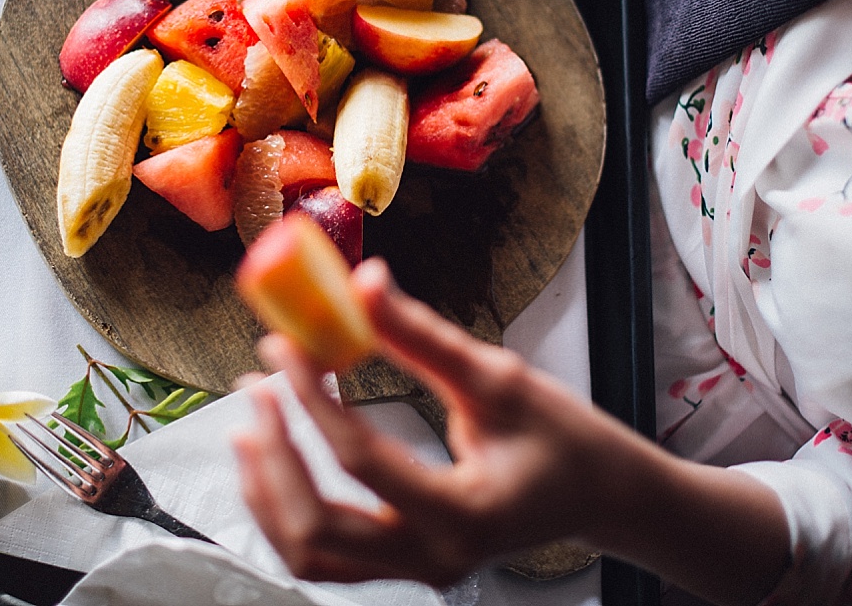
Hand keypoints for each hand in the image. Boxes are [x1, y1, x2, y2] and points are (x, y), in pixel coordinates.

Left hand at [232, 258, 650, 585]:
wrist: (600, 495)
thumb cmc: (563, 436)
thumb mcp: (498, 378)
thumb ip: (421, 334)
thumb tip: (364, 281)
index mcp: (464, 514)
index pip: (361, 458)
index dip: (311, 395)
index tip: (283, 345)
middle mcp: (435, 557)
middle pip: (317, 528)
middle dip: (275, 454)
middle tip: (258, 385)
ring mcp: (418, 570)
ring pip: (309, 553)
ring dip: (269, 489)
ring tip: (251, 422)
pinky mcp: (406, 564)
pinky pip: (325, 551)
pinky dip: (288, 507)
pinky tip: (274, 458)